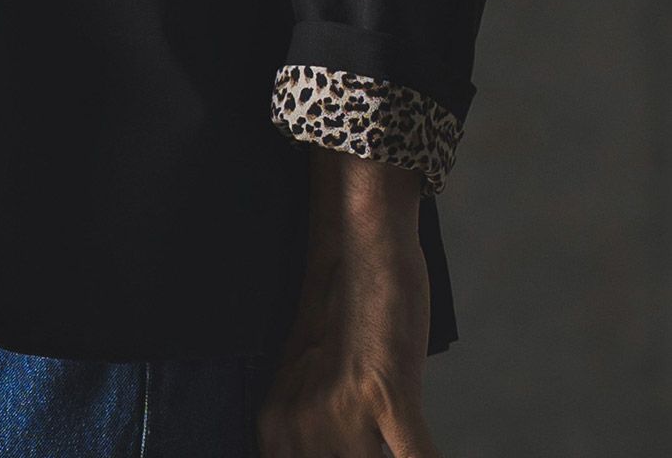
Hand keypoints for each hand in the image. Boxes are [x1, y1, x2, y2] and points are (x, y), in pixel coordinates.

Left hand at [254, 227, 441, 457]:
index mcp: (274, 430)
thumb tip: (346, 451)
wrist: (362, 248)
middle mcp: (297, 427)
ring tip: (409, 454)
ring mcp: (340, 413)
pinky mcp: (385, 395)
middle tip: (381, 452)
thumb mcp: (316, 385)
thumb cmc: (347, 321)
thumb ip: (320, 437)